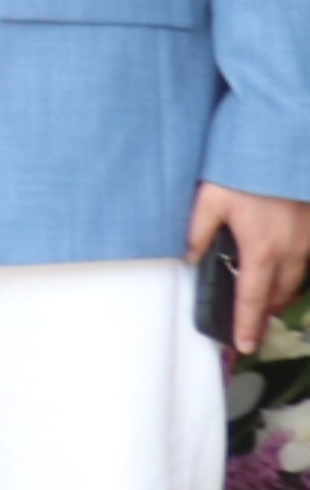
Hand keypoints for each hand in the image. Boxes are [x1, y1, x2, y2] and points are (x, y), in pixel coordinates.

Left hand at [193, 179, 309, 353]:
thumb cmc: (245, 170)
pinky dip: (296, 273)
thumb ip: (199, 231)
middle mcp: (292, 251)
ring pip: (298, 280)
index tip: (244, 346)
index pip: (252, 298)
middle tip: (252, 327)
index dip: (247, 324)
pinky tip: (284, 270)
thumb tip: (191, 257)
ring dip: (283, 295)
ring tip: (267, 304)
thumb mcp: (211, 199)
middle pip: (280, 294)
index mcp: (261, 249)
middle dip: (266, 313)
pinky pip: (308, 261)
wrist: (286, 143)